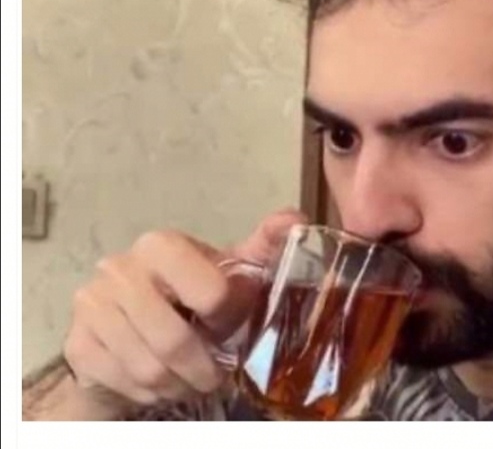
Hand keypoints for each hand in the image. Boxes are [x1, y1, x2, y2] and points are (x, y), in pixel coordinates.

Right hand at [63, 209, 307, 414]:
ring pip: (148, 369)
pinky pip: (123, 384)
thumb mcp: (233, 268)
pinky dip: (152, 392)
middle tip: (215, 374)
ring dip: (179, 384)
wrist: (133, 323)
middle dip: (203, 368)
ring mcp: (92, 306)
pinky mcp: (77, 343)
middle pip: (173, 340)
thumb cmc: (194, 293)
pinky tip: (163, 381)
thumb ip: (265, 246)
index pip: (208, 291)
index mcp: (160, 245)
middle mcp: (119, 268)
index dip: (226, 317)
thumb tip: (294, 220)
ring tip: (192, 378)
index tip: (229, 325)